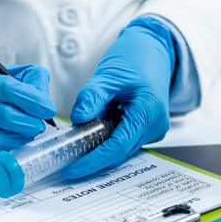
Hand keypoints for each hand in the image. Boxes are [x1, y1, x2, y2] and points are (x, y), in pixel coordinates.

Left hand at [62, 18, 174, 178]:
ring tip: (74, 150)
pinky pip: (124, 141)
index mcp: (148, 112)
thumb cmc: (135, 60)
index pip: (117, 147)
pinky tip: (90, 138)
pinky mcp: (146, 130)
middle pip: (119, 152)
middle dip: (92, 160)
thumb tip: (77, 118)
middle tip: (65, 164)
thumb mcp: (108, 75)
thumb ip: (92, 97)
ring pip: (121, 149)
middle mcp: (154, 126)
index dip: (93, 162)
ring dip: (98, 150)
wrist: (152, 52)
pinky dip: (106, 141)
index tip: (72, 169)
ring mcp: (152, 130)